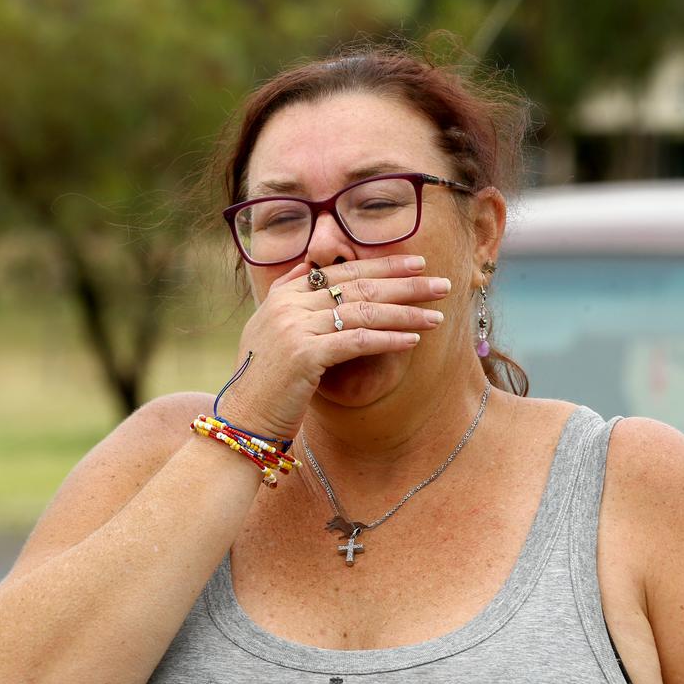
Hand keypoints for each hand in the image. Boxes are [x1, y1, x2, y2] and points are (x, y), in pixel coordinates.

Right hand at [214, 255, 450, 440]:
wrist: (242, 419)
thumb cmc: (264, 381)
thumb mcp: (269, 329)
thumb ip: (287, 294)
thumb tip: (306, 267)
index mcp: (283, 295)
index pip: (342, 272)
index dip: (382, 265)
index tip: (417, 263)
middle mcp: (288, 305)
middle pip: (358, 287)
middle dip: (405, 284)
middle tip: (441, 284)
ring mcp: (294, 328)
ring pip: (362, 312)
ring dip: (405, 313)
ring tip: (436, 315)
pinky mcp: (304, 355)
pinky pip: (356, 341)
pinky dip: (388, 339)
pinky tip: (413, 340)